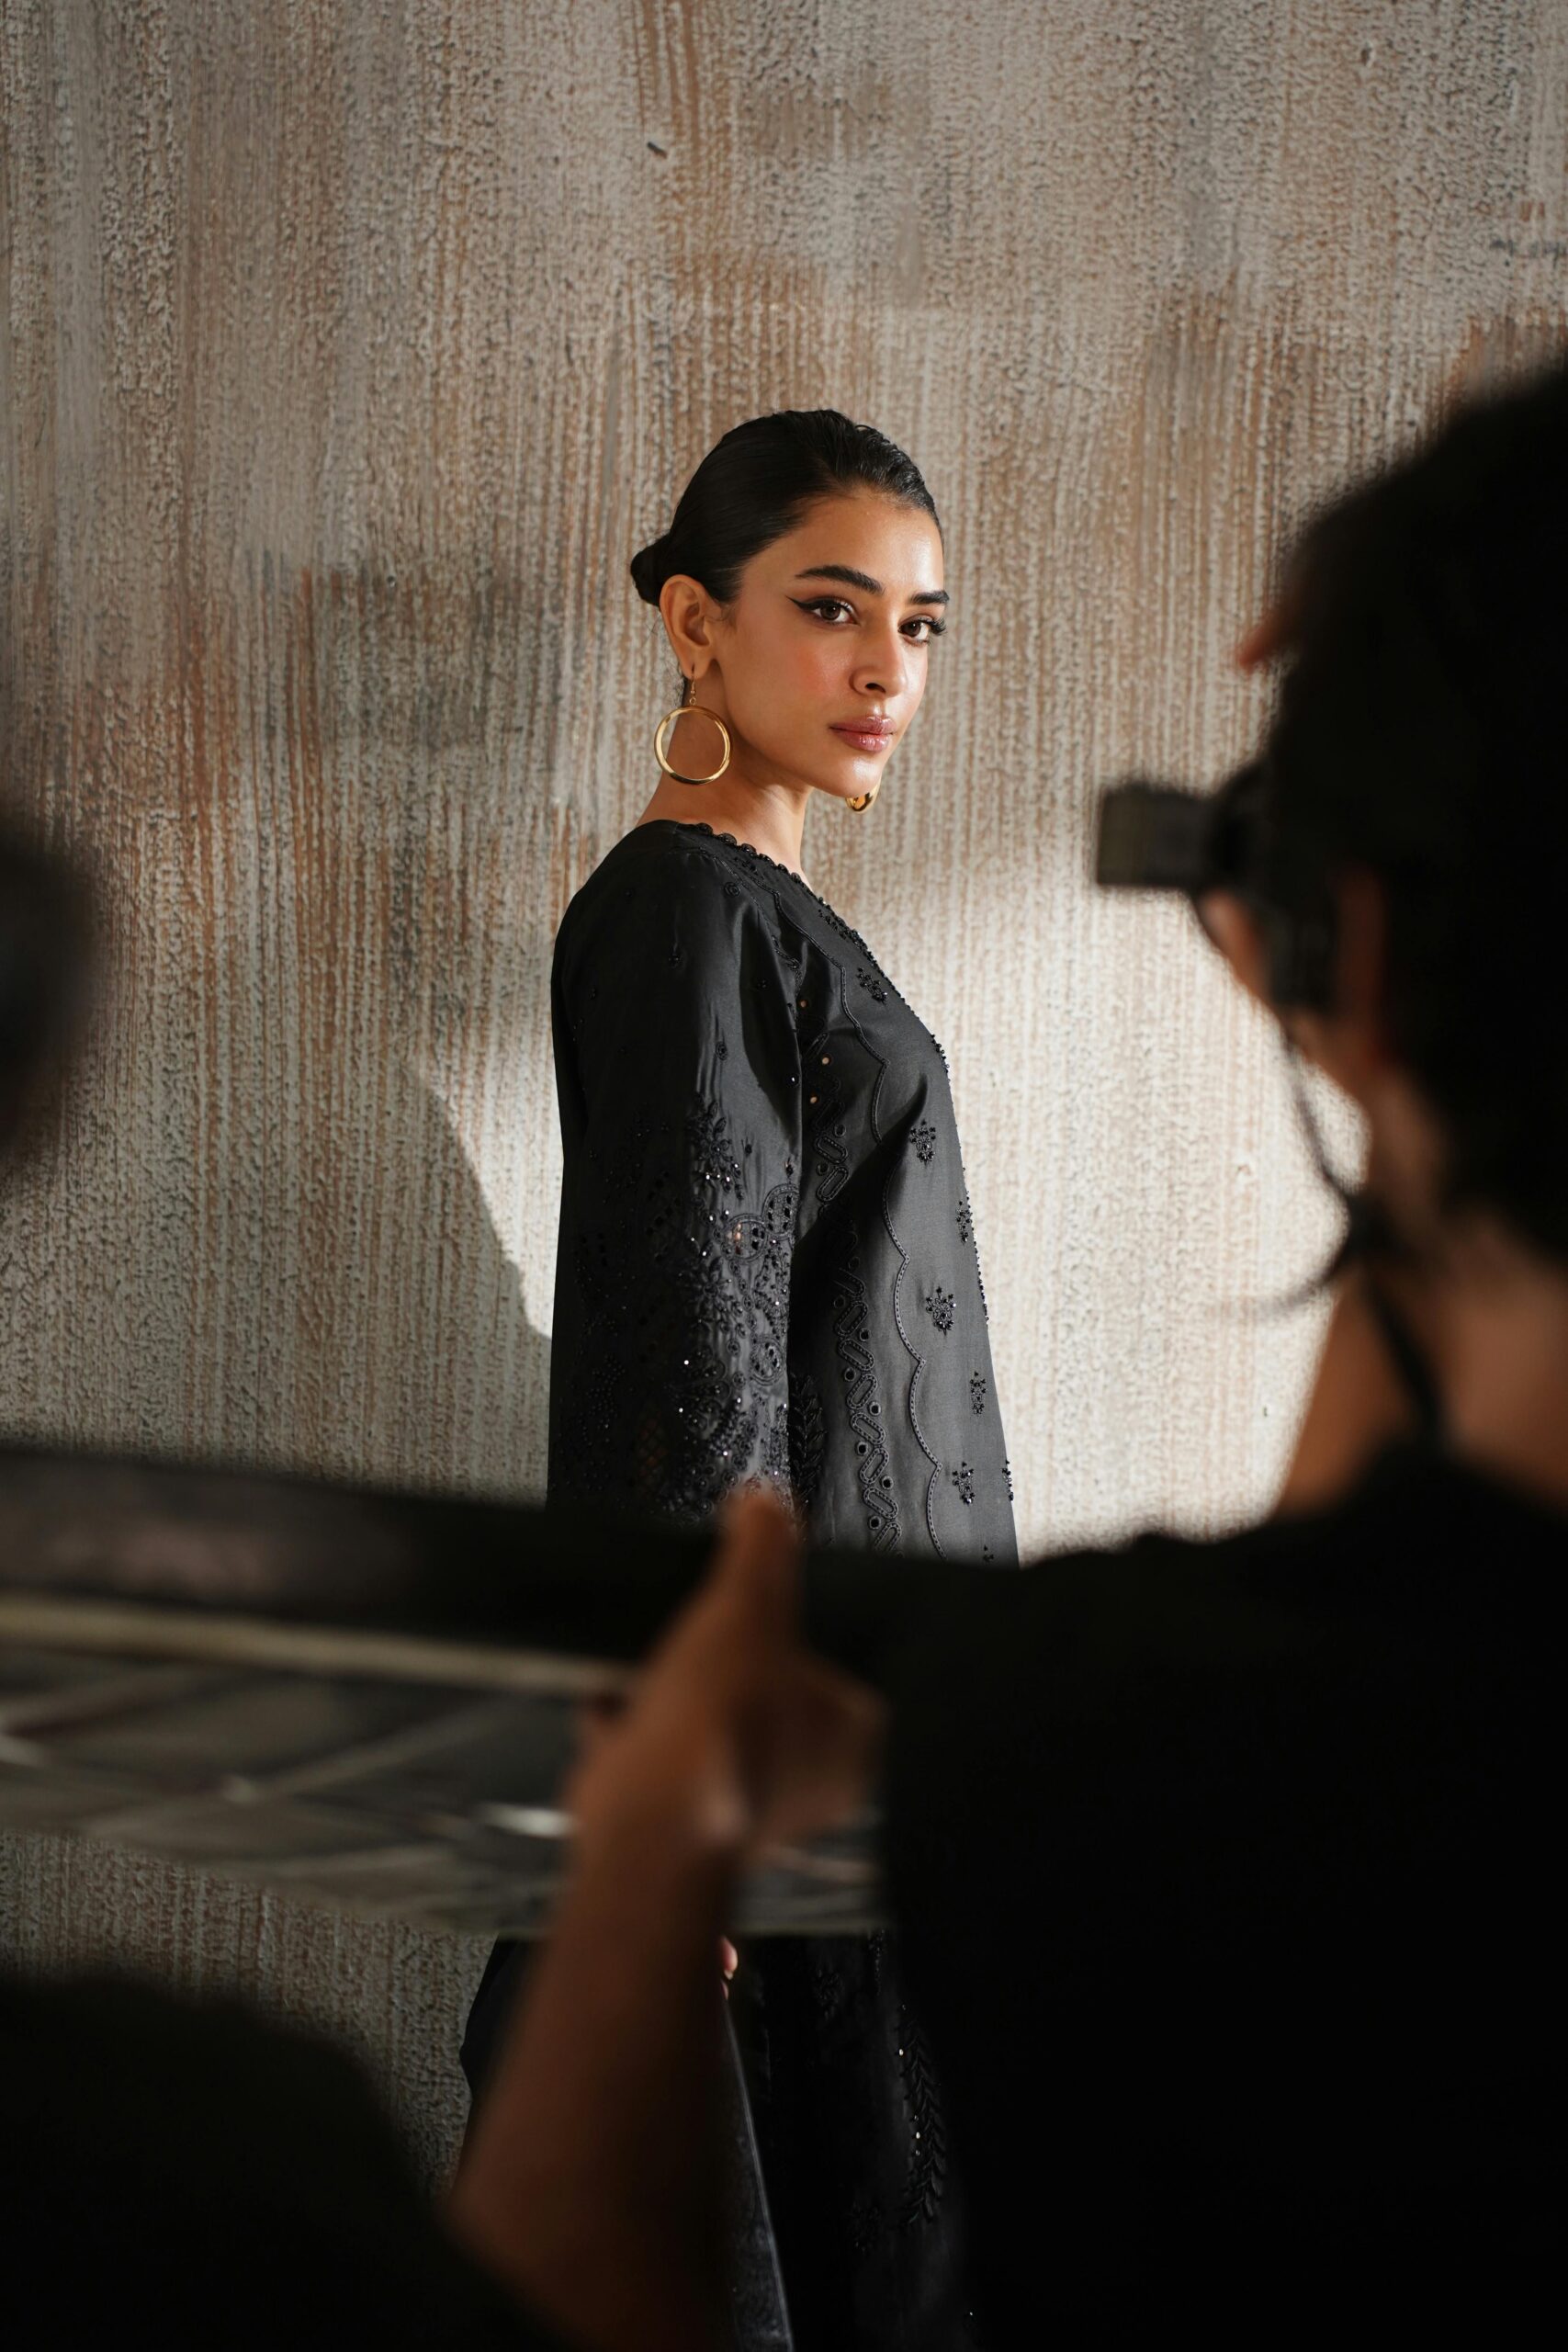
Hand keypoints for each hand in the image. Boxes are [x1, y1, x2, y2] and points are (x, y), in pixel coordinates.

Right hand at [569, 1484, 884, 1863]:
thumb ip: (762, 1548)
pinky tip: (613, 1696)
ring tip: (653, 1660)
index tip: (756, 1608)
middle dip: (720, 1663)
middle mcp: (807, 1783)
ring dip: (671, 1692)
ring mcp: (741, 1805)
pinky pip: (655, 1755)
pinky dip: (630, 1726)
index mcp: (852, 1740)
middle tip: (702, 1633)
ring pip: (707, 1724)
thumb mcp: (748, 1606)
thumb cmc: (716, 1733)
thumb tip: (767, 1502)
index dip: (789, 1630)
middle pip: (763, 1691)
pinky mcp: (679, 1817)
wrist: (644, 1818)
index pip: (834, 1663)